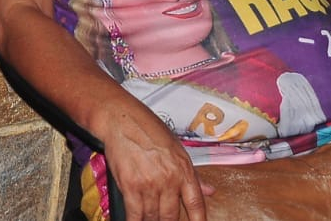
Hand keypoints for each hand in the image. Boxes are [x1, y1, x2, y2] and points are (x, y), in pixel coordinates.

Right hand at [97, 103, 212, 220]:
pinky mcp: (130, 186)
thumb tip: (209, 190)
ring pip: (152, 217)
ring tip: (147, 217)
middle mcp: (169, 179)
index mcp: (184, 169)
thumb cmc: (147, 129)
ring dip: (149, 220)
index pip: (196, 204)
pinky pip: (134, 214)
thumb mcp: (176, 148)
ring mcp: (150, 184)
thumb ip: (192, 173)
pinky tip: (134, 220)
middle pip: (171, 216)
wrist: (121, 119)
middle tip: (162, 218)